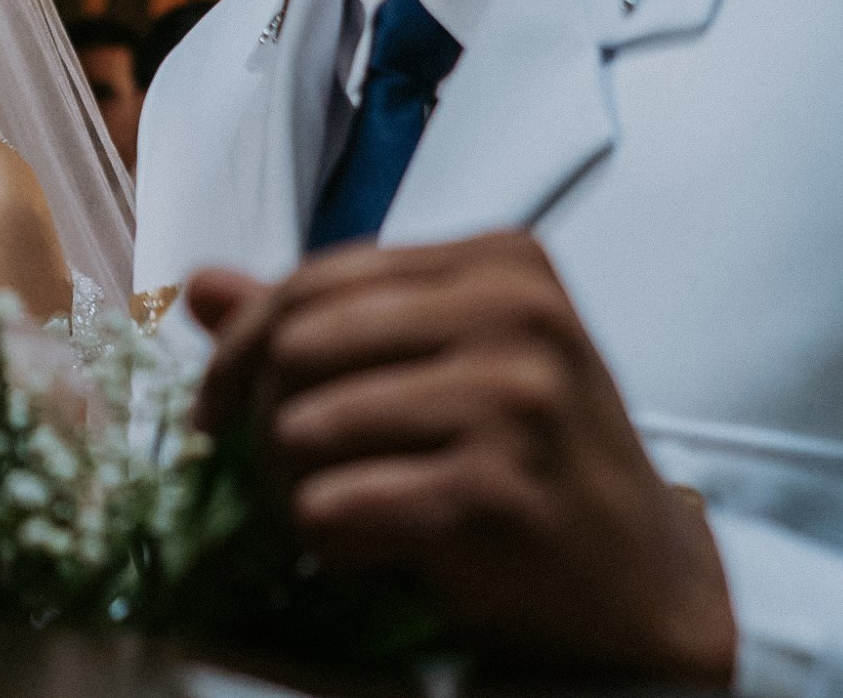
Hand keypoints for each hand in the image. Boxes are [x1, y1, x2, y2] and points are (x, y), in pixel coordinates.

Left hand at [188, 232, 735, 680]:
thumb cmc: (532, 456)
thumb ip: (327, 319)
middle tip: (270, 468)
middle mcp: (516, 317)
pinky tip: (367, 549)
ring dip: (290, 485)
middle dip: (260, 417)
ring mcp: (513, 404)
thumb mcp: (446, 363)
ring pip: (305, 427)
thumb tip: (198, 285)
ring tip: (328, 508)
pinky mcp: (495, 495)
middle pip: (299, 344)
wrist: (644, 578)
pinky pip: (334, 507)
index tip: (215, 404)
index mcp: (502, 263)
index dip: (242, 344)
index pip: (317, 279)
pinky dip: (328, 539)